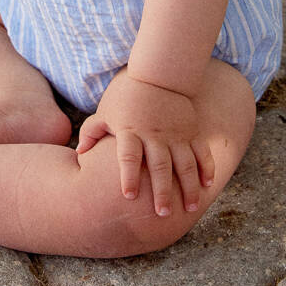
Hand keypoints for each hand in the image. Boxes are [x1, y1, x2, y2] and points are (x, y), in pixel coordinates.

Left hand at [76, 73, 214, 216]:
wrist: (158, 72)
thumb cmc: (127, 94)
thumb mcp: (106, 110)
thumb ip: (92, 131)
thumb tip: (79, 153)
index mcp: (130, 130)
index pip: (128, 156)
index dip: (128, 176)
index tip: (129, 196)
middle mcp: (154, 134)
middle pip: (159, 165)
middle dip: (162, 191)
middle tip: (162, 214)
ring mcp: (175, 132)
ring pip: (184, 163)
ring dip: (188, 186)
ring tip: (190, 207)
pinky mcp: (190, 129)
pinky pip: (201, 150)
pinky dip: (206, 167)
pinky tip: (207, 185)